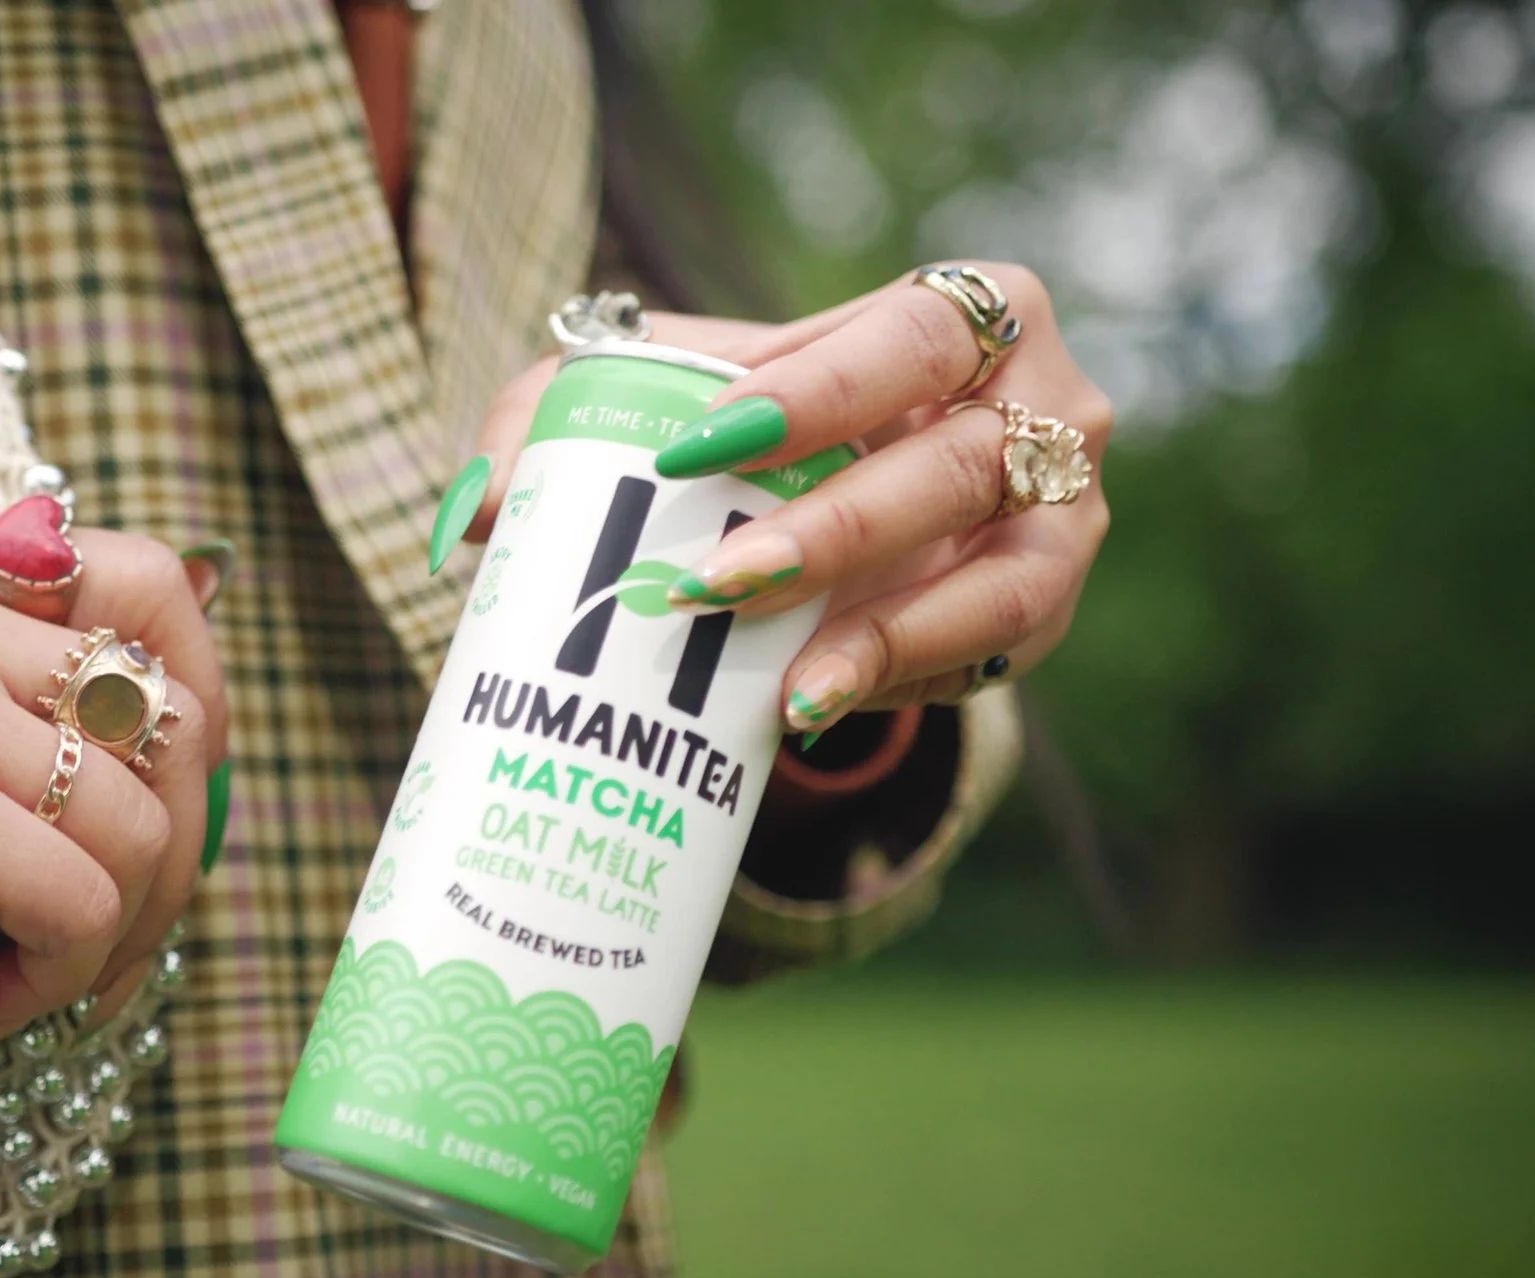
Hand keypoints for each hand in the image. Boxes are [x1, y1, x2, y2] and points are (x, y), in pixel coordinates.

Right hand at [0, 530, 225, 1107]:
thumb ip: (61, 710)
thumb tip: (210, 713)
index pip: (154, 582)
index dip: (196, 699)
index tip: (149, 799)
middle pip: (173, 716)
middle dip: (170, 853)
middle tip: (91, 931)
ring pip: (141, 826)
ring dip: (107, 933)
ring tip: (10, 961)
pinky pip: (88, 902)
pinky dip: (55, 976)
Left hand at [440, 264, 1108, 735]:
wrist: (841, 504)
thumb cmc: (759, 417)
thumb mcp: (668, 388)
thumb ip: (560, 416)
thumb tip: (472, 512)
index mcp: (967, 313)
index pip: (912, 337)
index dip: (819, 392)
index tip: (702, 446)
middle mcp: (1044, 408)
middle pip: (953, 468)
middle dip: (830, 532)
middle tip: (709, 585)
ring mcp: (1062, 519)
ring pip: (998, 579)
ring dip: (882, 633)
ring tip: (779, 686)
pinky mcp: (1040, 615)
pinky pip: (986, 655)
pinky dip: (897, 681)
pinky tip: (805, 706)